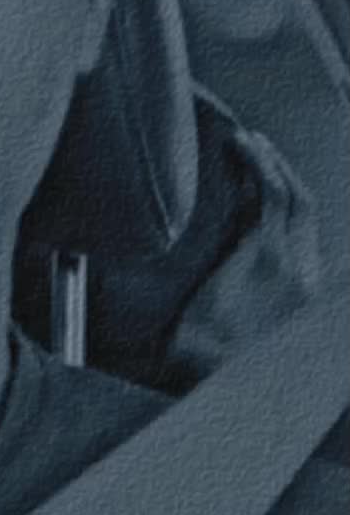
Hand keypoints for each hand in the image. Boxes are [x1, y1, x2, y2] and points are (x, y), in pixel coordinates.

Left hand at [167, 110, 320, 384]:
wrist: (207, 374)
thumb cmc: (211, 359)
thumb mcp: (242, 330)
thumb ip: (247, 296)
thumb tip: (228, 266)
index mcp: (304, 299)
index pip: (306, 233)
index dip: (291, 199)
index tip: (270, 176)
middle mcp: (308, 279)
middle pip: (306, 209)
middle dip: (284, 172)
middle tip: (259, 148)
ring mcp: (292, 265)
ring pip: (293, 195)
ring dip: (271, 161)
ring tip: (246, 140)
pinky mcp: (267, 255)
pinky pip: (272, 193)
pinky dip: (260, 163)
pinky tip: (241, 147)